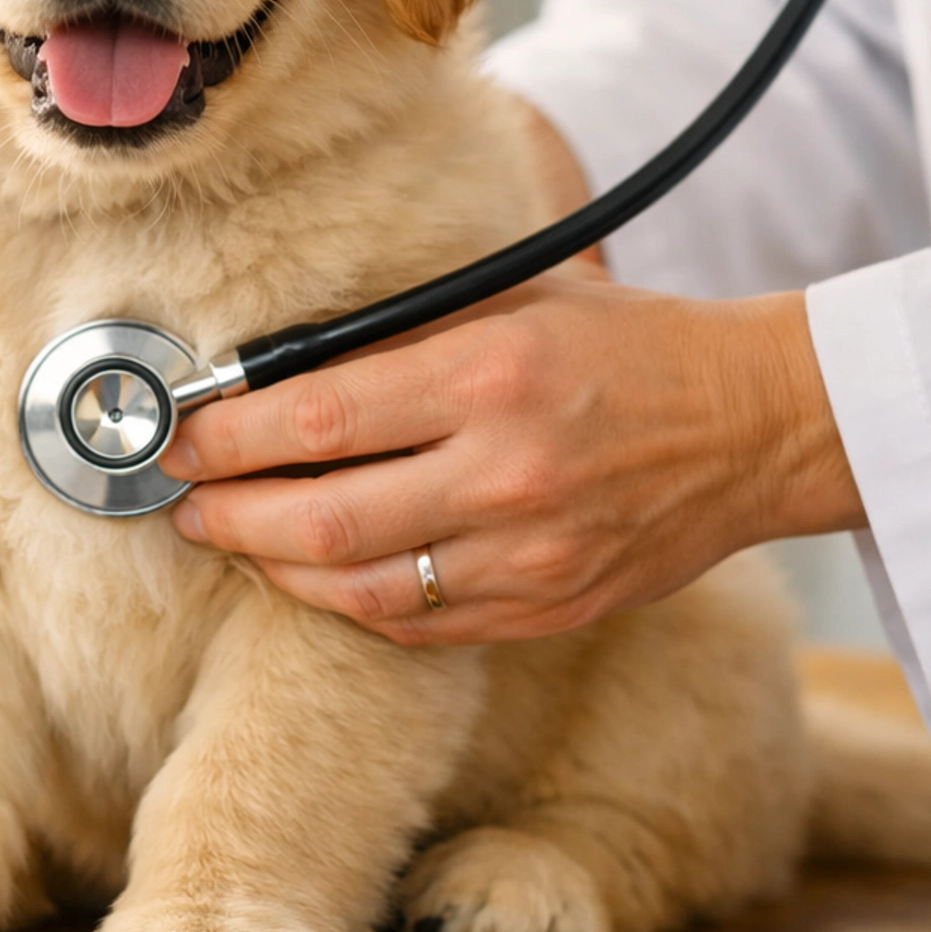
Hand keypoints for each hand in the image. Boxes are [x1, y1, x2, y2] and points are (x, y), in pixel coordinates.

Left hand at [160, 273, 863, 644]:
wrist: (753, 425)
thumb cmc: (627, 346)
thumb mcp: (513, 304)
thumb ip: (400, 340)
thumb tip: (273, 374)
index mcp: (490, 377)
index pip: (315, 417)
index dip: (223, 435)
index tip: (177, 435)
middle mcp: (505, 474)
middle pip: (319, 520)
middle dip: (226, 515)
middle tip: (182, 502)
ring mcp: (528, 557)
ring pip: (359, 590)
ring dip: (276, 570)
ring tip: (235, 541)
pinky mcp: (547, 609)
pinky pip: (418, 627)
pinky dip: (352, 605)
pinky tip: (318, 577)